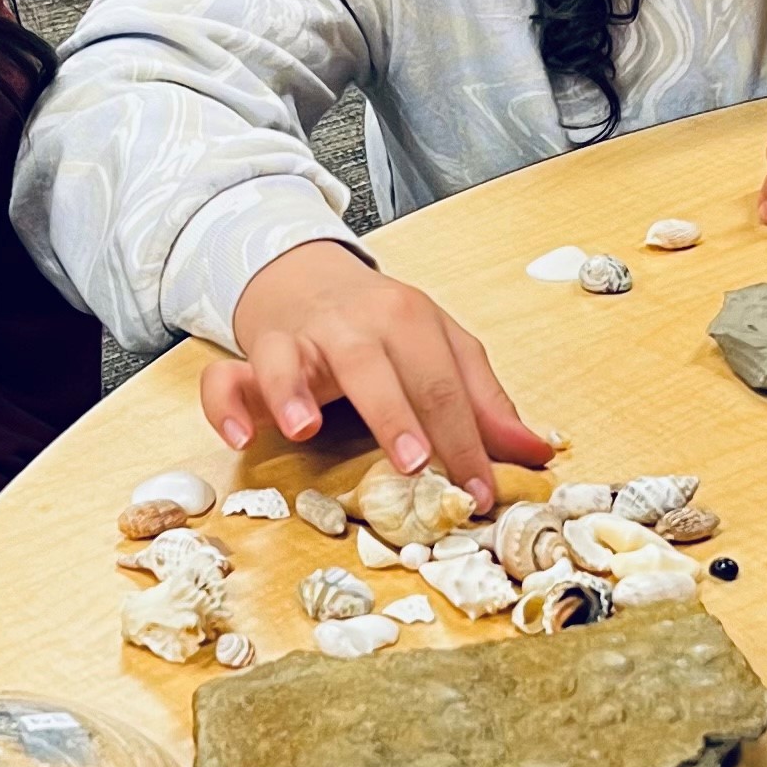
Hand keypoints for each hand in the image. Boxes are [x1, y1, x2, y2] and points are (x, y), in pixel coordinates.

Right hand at [206, 245, 554, 507]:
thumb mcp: (441, 350)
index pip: (445, 383)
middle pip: (375, 366)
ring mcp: (299, 337)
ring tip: (305, 431)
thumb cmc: (380, 326)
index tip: (482, 492)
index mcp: (412, 322)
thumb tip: (539, 452)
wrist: (304, 274)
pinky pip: (229, 378)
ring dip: (296, 391)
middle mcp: (354, 326)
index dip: (466, 440)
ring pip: (293, 359)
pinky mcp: (254, 354)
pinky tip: (242, 436)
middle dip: (394, 412)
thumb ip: (484, 401)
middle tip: (414, 462)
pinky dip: (227, 404)